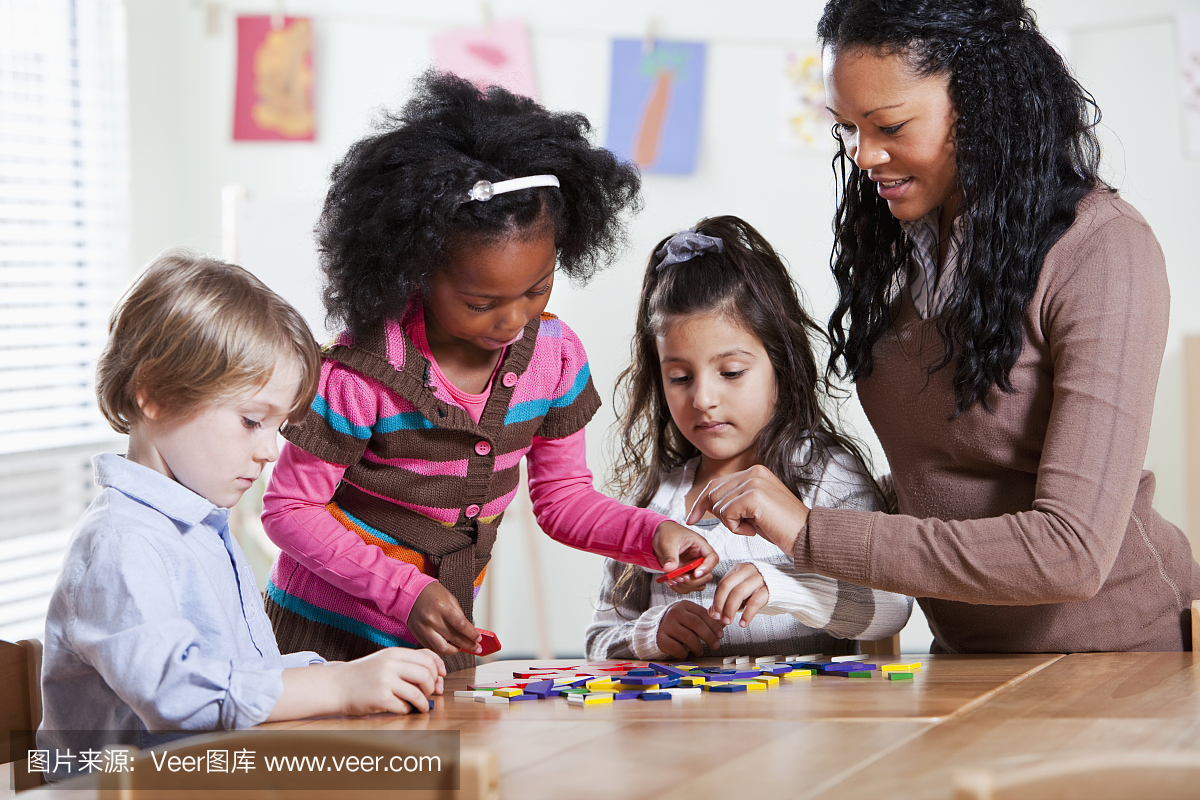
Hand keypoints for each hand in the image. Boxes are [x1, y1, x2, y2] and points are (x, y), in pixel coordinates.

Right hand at [335, 647, 445, 715]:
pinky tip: (402, 708)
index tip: (440, 679)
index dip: (438, 669)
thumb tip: (439, 672)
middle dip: (432, 687)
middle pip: (426, 675)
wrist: (337, 685)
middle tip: (429, 693)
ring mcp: (385, 681)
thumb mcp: (387, 660)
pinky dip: (407, 710)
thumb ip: (409, 661)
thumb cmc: (365, 674)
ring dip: (424, 703)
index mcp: (395, 653)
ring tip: (421, 706)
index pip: (428, 658)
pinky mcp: (380, 698)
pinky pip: (404, 707)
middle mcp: (391, 664)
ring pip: (418, 693)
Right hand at [408, 582, 479, 655]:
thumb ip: (459, 614)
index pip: (461, 625)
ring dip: (454, 651)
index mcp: (443, 607)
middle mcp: (432, 619)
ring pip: (442, 648)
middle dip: (468, 645)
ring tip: (461, 647)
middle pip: (453, 639)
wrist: (411, 593)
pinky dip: (442, 650)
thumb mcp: (450, 598)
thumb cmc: (432, 593)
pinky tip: (449, 647)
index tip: (478, 638)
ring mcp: (424, 629)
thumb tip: (469, 630)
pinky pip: (432, 648)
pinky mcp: (418, 635)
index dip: (472, 634)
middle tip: (476, 648)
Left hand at [652, 520, 717, 593]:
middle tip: (680, 578)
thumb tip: (669, 569)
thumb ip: (670, 556)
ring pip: (698, 583)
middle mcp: (699, 558)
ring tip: (672, 580)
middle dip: (693, 580)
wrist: (659, 535)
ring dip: (686, 586)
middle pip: (707, 575)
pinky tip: (670, 582)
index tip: (695, 574)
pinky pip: (688, 586)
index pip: (712, 558)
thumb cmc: (668, 533)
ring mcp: (693, 568)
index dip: (707, 567)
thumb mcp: (668, 542)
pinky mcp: (685, 574)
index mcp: (700, 546)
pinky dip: (679, 587)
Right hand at [656, 600, 724, 658]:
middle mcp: (674, 613)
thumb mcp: (691, 617)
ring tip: (700, 651)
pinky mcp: (660, 638)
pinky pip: (677, 648)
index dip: (714, 625)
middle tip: (716, 646)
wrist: (655, 628)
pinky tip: (687, 653)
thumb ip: (707, 619)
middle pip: (696, 624)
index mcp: (684, 605)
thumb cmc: (679, 623)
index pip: (702, 613)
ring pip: (688, 637)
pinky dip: (685, 653)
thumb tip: (725, 622)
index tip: (721, 635)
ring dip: (698, 647)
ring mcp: (666, 625)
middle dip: (709, 636)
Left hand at [685, 465, 809, 554]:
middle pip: (713, 493)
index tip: (692, 518)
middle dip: (715, 514)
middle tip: (738, 527)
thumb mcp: (754, 508)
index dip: (701, 502)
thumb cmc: (782, 526)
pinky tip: (754, 529)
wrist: (807, 536)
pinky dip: (736, 528)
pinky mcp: (753, 496)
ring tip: (753, 527)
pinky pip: (727, 514)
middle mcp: (753, 472)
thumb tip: (708, 505)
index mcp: (755, 472)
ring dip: (731, 524)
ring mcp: (754, 483)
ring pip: (719, 505)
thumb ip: (735, 500)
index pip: (717, 483)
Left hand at [709, 562, 768, 626]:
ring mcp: (759, 579)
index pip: (723, 583)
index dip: (716, 600)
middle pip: (727, 586)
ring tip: (728, 621)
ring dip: (730, 609)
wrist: (787, 584)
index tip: (713, 613)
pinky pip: (754, 602)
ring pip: (739, 593)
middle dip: (720, 604)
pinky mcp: (769, 589)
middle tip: (719, 618)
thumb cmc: (761, 588)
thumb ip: (727, 599)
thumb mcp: (742, 590)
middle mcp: (748, 571)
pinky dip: (747, 614)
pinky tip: (743, 623)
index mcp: (739, 569)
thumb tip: (712, 612)